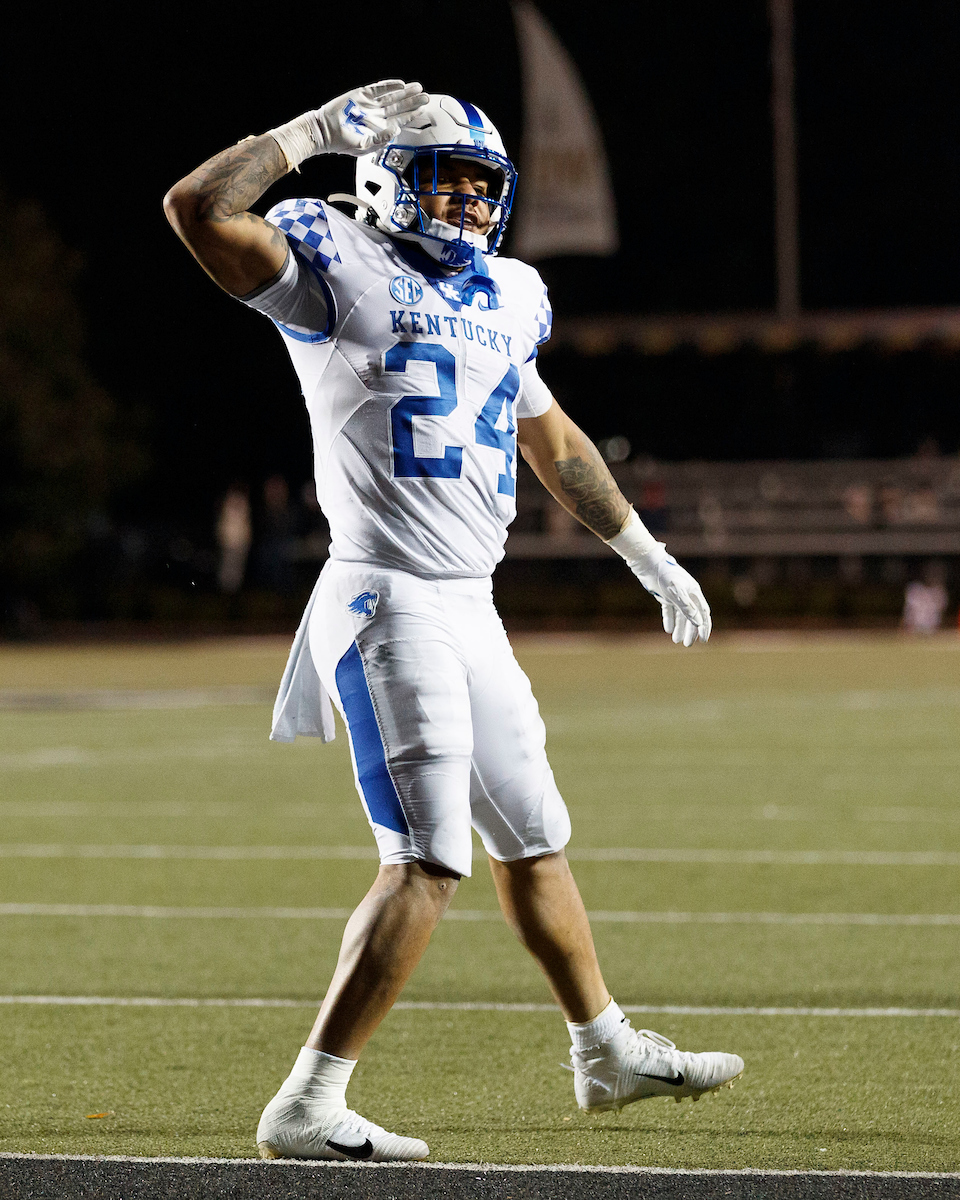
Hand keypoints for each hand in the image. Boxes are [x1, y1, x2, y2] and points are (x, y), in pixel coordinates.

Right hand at [314, 80, 428, 155]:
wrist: (325, 131)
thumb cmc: (343, 142)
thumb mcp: (364, 146)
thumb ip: (381, 139)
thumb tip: (396, 130)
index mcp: (380, 128)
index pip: (400, 120)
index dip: (411, 115)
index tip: (423, 110)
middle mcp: (377, 115)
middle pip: (399, 106)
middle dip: (413, 102)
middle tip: (426, 97)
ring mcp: (370, 104)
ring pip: (392, 96)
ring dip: (405, 92)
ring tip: (418, 88)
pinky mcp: (361, 94)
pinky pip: (378, 88)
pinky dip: (389, 85)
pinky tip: (400, 84)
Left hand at [630, 551, 711, 646]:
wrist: (649, 565)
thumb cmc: (665, 576)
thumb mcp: (677, 592)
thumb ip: (687, 607)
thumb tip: (698, 623)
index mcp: (694, 592)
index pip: (703, 613)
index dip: (704, 627)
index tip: (703, 640)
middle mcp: (687, 594)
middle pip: (692, 616)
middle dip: (691, 631)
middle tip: (688, 645)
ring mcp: (676, 595)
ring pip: (681, 615)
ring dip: (680, 628)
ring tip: (676, 640)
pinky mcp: (665, 595)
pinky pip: (669, 610)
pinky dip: (669, 619)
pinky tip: (668, 630)